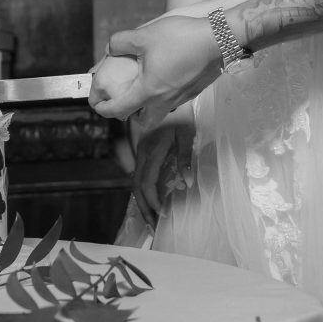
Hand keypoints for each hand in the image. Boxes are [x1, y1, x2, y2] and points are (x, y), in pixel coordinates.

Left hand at [89, 15, 221, 124]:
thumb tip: (110, 48)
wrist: (219, 39)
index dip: (103, 108)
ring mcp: (182, 98)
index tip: (96, 104)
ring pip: (161, 111)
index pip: (119, 109)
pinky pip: (174, 100)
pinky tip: (165, 74)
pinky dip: (165, 94)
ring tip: (145, 84)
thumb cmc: (181, 38)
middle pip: (144, 120)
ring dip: (149, 104)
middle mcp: (165, 101)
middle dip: (131, 114)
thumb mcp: (145, 35)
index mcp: (149, 91)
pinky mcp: (194, 91)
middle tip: (125, 99)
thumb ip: (121, 42)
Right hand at [131, 103, 195, 228]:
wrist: (169, 94)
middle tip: (152, 227)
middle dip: (143, 207)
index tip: (162, 215)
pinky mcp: (142, 148)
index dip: (152, 201)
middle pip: (136, 186)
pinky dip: (142, 190)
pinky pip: (139, 173)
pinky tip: (149, 200)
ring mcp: (140, 149)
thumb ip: (185, 159)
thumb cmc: (182, 115)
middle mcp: (142, 152)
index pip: (147, 182)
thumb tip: (187, 184)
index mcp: (152, 150)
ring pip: (135, 181)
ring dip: (142, 201)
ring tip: (150, 219)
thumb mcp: (186, 135)